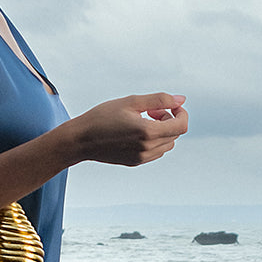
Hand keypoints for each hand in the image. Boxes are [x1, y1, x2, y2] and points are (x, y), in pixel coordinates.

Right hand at [70, 93, 187, 166]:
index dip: (181, 113)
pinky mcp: (135, 162)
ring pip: (167, 144)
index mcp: (148, 132)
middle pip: (175, 134)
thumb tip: (181, 100)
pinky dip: (154, 140)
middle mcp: (148, 148)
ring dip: (162, 131)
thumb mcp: (131, 102)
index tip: (170, 105)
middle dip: (169, 119)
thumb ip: (159, 100)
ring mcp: (142, 157)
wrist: (80, 140)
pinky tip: (137, 131)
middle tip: (150, 110)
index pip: (181, 125)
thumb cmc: (102, 117)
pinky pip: (155, 152)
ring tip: (143, 120)